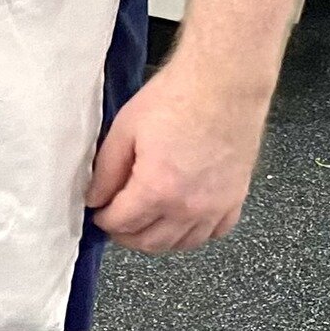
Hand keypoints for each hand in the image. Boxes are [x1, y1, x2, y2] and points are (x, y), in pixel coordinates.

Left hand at [86, 50, 271, 253]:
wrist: (223, 86)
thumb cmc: (176, 99)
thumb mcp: (125, 129)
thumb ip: (106, 169)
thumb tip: (95, 197)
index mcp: (157, 189)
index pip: (122, 223)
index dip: (104, 220)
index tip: (97, 213)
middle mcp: (189, 207)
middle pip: (151, 242)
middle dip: (127, 235)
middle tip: (114, 222)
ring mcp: (216, 207)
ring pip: (182, 244)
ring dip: (158, 240)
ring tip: (142, 224)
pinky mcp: (235, 199)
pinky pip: (213, 234)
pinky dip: (193, 234)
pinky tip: (180, 221)